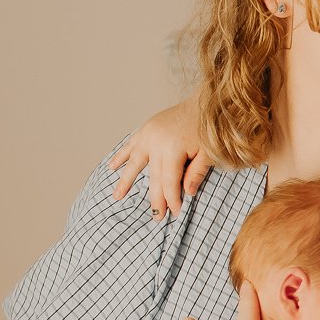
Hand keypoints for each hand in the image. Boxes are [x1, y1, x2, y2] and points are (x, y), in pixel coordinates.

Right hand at [111, 97, 211, 218]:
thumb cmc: (208, 129)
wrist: (203, 102)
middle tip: (156, 216)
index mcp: (173, 148)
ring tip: (117, 196)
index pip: (169, 181)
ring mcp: (148, 134)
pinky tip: (111, 167)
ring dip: (126, 181)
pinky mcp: (145, 129)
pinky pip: (130, 145)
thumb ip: (197, 172)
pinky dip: (120, 156)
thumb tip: (187, 193)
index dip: (172, 199)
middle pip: (154, 177)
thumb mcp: (209, 152)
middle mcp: (156, 142)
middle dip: (155, 199)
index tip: (174, 214)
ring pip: (135, 163)